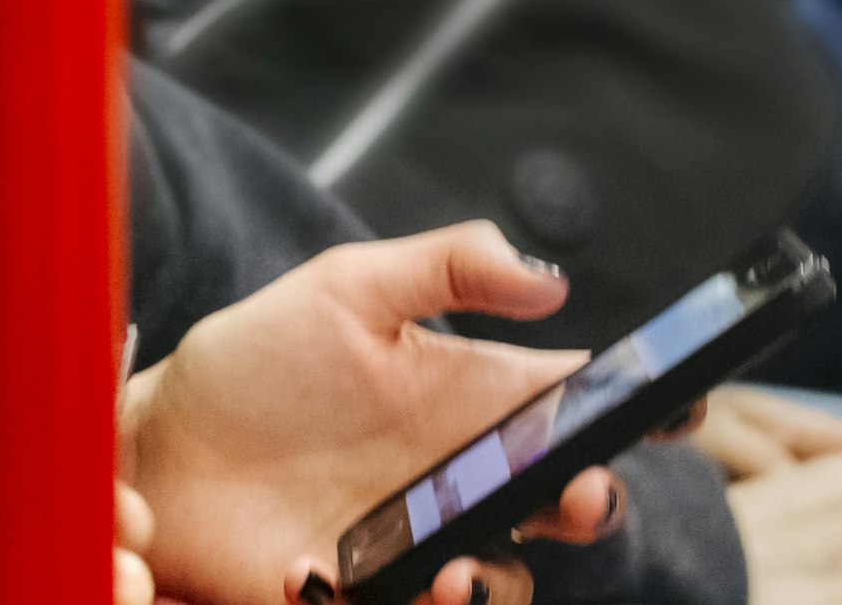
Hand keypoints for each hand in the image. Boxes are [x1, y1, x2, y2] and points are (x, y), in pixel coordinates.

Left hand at [119, 224, 623, 604]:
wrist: (159, 446)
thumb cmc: (254, 361)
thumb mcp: (347, 288)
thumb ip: (448, 268)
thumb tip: (551, 280)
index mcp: (473, 399)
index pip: (579, 404)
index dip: (643, 406)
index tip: (682, 403)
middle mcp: (462, 478)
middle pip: (565, 501)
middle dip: (595, 500)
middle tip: (580, 489)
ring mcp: (418, 546)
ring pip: (502, 582)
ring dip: (497, 585)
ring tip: (454, 572)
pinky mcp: (363, 599)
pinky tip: (354, 582)